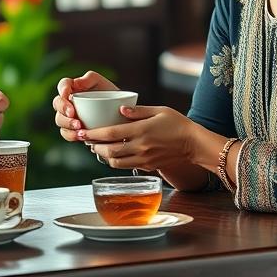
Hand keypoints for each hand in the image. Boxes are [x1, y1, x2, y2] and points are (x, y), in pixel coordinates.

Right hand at [52, 71, 117, 141]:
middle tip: (72, 113)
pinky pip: (66, 133)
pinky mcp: (73, 130)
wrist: (119, 114)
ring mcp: (68, 117)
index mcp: (73, 88)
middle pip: (57, 103)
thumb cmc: (109, 95)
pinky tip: (81, 136)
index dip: (62, 89)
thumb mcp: (102, 83)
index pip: (63, 85)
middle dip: (63, 109)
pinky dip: (72, 135)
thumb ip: (90, 78)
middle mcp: (67, 102)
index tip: (67, 94)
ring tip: (79, 127)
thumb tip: (76, 83)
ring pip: (59, 120)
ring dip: (67, 124)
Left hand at [83, 104, 197, 171]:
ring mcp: (144, 159)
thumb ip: (138, 111)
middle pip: (109, 151)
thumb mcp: (159, 110)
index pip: (111, 134)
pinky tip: (112, 153)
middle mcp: (141, 147)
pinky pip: (126, 166)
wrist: (194, 144)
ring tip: (97, 147)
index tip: (82, 131)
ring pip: (115, 162)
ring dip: (103, 156)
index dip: (93, 134)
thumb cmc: (178, 124)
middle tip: (86, 139)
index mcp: (141, 131)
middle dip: (94, 146)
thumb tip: (120, 110)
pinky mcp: (147, 166)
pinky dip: (115, 161)